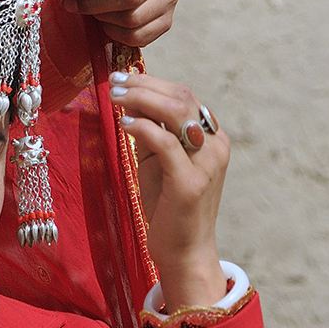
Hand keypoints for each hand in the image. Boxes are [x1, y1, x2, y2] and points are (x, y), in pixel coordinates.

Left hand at [111, 72, 228, 309]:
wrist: (183, 251)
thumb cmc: (167, 206)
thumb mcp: (155, 161)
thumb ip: (148, 131)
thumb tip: (128, 99)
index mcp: (210, 137)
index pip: (182, 95)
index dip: (150, 81)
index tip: (120, 77)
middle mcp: (215, 145)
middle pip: (180, 97)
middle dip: (143, 85)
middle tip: (113, 82)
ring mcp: (206, 162)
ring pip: (176, 112)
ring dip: (141, 99)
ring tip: (114, 97)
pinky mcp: (190, 182)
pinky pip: (166, 143)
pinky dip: (144, 129)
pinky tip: (125, 124)